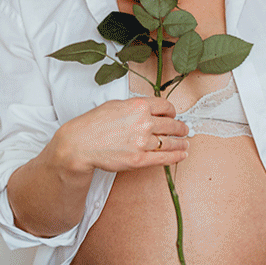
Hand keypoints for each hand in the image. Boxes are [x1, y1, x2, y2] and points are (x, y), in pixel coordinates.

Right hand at [55, 96, 188, 175]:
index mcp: (138, 106)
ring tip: (185, 144)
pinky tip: (182, 154)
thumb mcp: (115, 104)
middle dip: (181, 128)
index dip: (172, 112)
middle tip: (184, 130)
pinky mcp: (139, 159)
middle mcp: (143, 122)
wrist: (80, 144)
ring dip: (182, 143)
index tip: (174, 116)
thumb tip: (149, 109)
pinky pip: (164, 158)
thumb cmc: (93, 124)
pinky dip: (177, 156)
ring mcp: (142, 142)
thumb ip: (135, 106)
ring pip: (171, 142)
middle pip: (172, 125)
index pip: (166, 107)